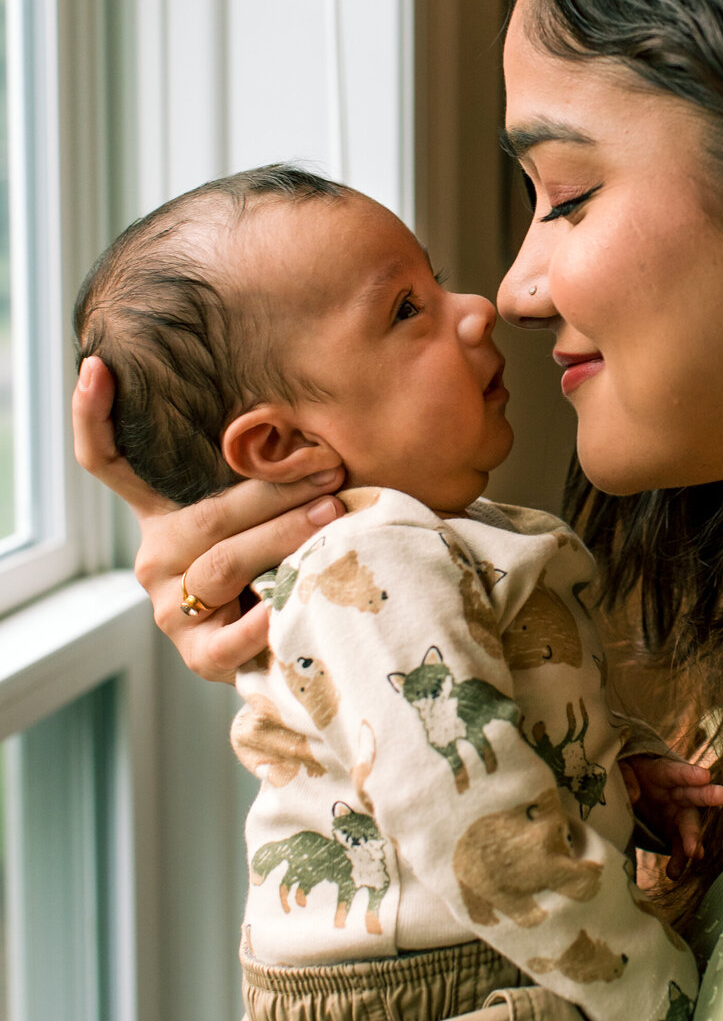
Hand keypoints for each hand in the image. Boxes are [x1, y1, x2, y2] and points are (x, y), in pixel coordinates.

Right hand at [72, 356, 344, 681]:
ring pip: (224, 563)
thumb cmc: (274, 561)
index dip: (94, 416)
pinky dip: (264, 618)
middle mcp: (157, 556)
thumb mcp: (257, 512)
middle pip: (207, 515)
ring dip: (282, 535)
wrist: (279, 646)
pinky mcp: (199, 654)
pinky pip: (232, 635)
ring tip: (330, 513)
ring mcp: (172, 607)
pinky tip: (293, 602)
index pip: (108, 462)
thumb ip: (260, 474)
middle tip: (329, 468)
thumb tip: (313, 430)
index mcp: (162, 515)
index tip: (98, 366)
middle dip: (275, 489)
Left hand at [620, 754, 722, 880]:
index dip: (690, 774)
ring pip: (690, 825)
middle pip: (693, 794)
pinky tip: (674, 872)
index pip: (676, 772)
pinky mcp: (673, 833)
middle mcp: (676, 793)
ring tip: (696, 853)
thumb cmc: (628, 773)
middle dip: (707, 796)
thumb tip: (633, 794)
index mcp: (662, 773)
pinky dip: (678, 860)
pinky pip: (679, 847)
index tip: (705, 776)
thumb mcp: (622, 770)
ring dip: (694, 838)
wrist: (629, 792)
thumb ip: (626, 778)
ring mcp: (677, 814)